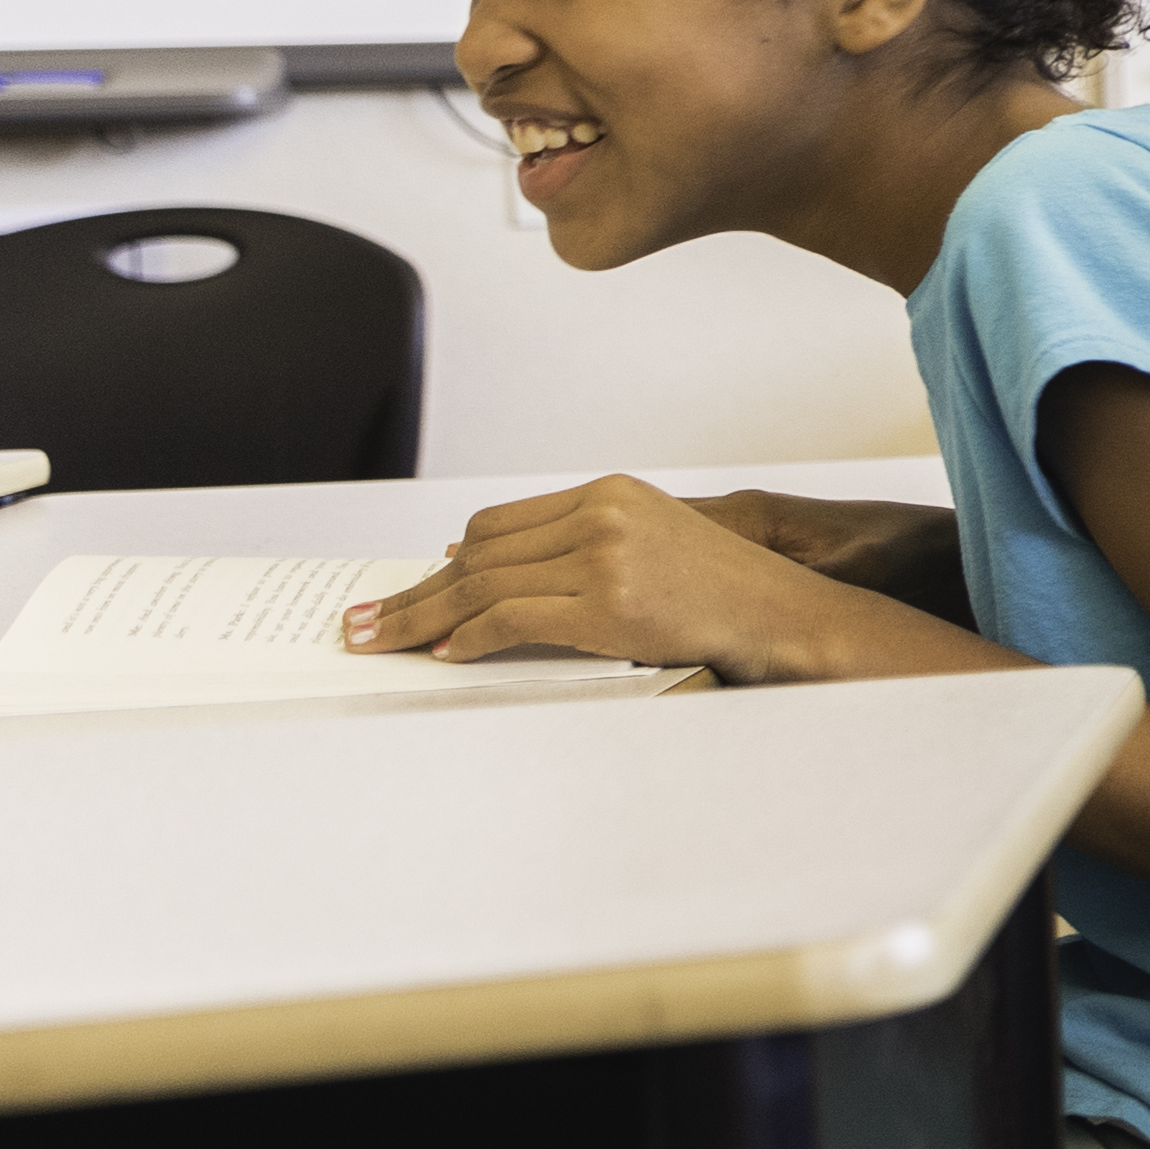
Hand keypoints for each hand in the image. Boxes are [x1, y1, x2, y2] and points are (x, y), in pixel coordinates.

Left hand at [350, 477, 925, 685]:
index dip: (447, 564)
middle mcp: (602, 514)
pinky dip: (469, 638)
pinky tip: (445, 655)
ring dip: (421, 617)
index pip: (498, 525)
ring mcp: (605, 556)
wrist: (787, 616)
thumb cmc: (725, 594)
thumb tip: (481, 566)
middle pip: (478, 554)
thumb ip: (581, 546)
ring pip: (482, 586)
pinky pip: (511, 620)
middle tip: (362, 622)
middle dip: (414, 593)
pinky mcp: (608, 602)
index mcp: (611, 493)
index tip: (411, 590)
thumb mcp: (653, 547)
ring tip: (379, 642)